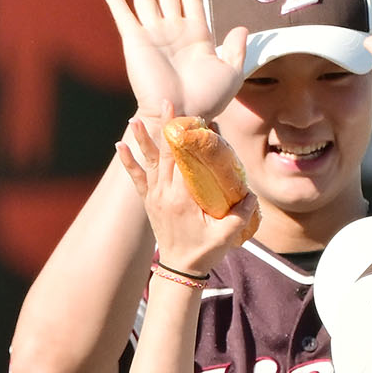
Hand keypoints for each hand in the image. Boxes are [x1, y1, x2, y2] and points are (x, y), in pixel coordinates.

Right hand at [101, 0, 247, 123]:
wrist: (182, 113)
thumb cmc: (208, 100)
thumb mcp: (231, 73)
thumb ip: (236, 50)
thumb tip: (242, 28)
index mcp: (197, 37)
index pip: (192, 0)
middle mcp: (174, 32)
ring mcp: (154, 35)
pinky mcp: (135, 42)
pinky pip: (123, 16)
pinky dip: (115, 0)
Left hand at [117, 112, 258, 278]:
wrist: (180, 270)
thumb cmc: (204, 252)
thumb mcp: (227, 236)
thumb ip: (241, 215)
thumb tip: (252, 194)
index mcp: (183, 199)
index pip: (184, 162)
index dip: (188, 139)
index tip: (194, 119)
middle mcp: (165, 194)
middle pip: (166, 155)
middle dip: (167, 127)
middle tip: (168, 102)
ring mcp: (154, 197)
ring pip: (148, 162)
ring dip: (142, 139)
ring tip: (136, 118)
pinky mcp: (148, 202)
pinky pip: (135, 178)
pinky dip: (128, 162)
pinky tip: (119, 145)